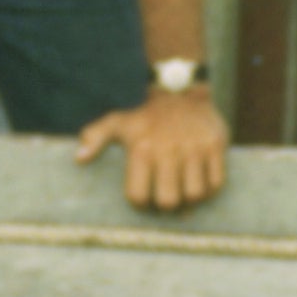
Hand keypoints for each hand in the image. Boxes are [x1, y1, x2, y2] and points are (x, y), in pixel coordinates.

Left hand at [76, 86, 229, 214]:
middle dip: (166, 206)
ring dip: (189, 199)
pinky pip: (216, 183)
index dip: (141, 203)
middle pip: (168, 201)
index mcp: (142, 149)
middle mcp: (168, 150)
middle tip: (166, 198)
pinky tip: (200, 182)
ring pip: (195, 195)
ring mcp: (194, 148)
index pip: (139, 196)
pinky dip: (209, 189)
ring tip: (184, 192)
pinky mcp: (215, 146)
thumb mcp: (117, 121)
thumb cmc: (146, 114)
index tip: (145, 198)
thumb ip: (95, 137)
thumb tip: (79, 158)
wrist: (181, 90)